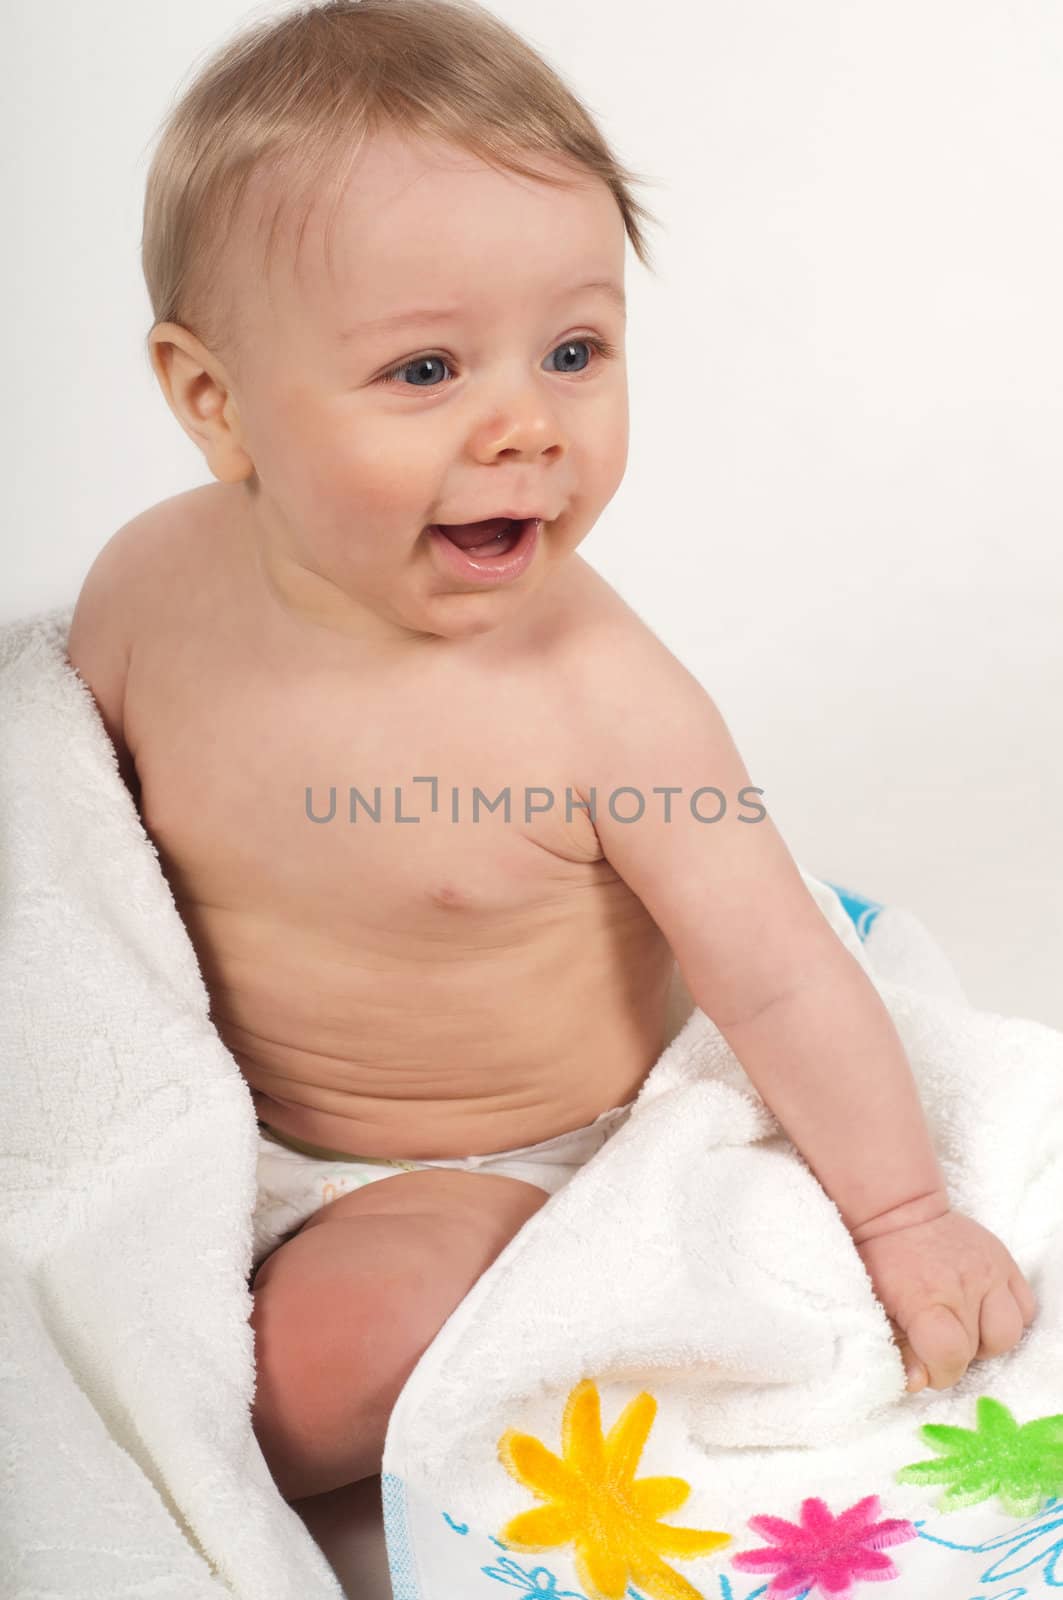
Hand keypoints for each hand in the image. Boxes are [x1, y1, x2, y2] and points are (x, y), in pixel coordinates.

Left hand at [853, 1207, 1037, 1392]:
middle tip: (939, 1339)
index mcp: (925, 1297)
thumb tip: (917, 1382)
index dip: (940, 1372)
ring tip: (964, 1326)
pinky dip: (1009, 1316)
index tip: (928, 1364)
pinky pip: (1025, 1306)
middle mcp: (964, 1284)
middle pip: (979, 1349)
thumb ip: (897, 1347)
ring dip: (988, 1339)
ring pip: (1010, 1332)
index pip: (950, 1355)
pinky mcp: (1005, 1261)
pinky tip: (983, 1310)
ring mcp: (989, 1271)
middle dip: (959, 1355)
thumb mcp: (874, 1305)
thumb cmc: (880, 1261)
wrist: (898, 1210)